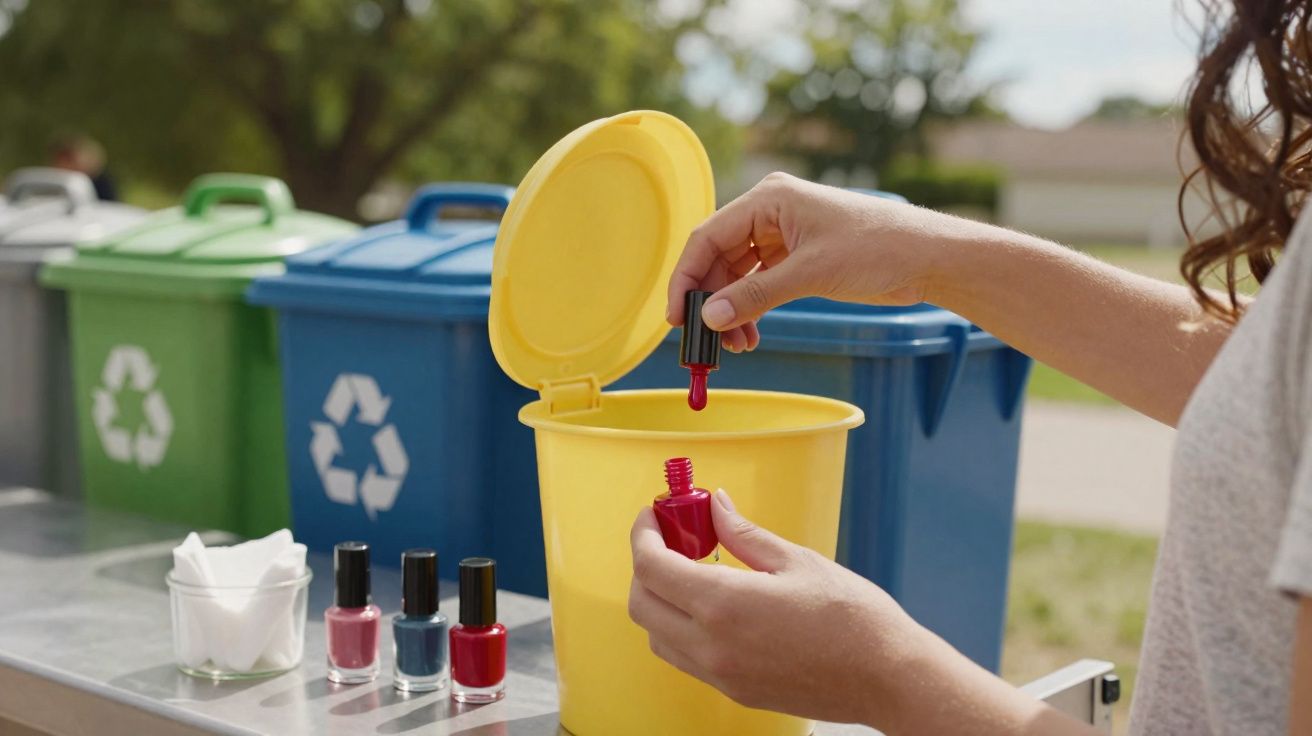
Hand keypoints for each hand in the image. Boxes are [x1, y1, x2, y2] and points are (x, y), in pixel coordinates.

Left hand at [628, 489, 930, 727]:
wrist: (887, 678)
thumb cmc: (853, 618)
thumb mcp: (796, 561)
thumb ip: (744, 534)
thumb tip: (716, 506)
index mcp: (724, 604)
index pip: (650, 567)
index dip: (643, 534)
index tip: (653, 515)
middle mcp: (712, 645)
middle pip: (642, 604)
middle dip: (646, 565)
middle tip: (672, 538)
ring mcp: (720, 674)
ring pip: (657, 636)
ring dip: (660, 600)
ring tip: (693, 570)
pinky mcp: (734, 691)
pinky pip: (685, 658)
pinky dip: (680, 628)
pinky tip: (713, 605)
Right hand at [667, 172, 957, 351]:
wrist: (928, 257)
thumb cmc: (878, 248)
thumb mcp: (810, 274)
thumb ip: (755, 295)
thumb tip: (710, 318)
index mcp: (769, 198)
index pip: (708, 237)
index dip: (687, 278)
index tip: (677, 317)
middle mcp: (771, 211)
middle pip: (719, 258)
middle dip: (712, 301)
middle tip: (709, 341)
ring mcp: (784, 234)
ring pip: (738, 275)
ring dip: (732, 310)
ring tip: (738, 345)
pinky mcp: (798, 256)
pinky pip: (760, 283)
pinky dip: (752, 308)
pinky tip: (752, 334)